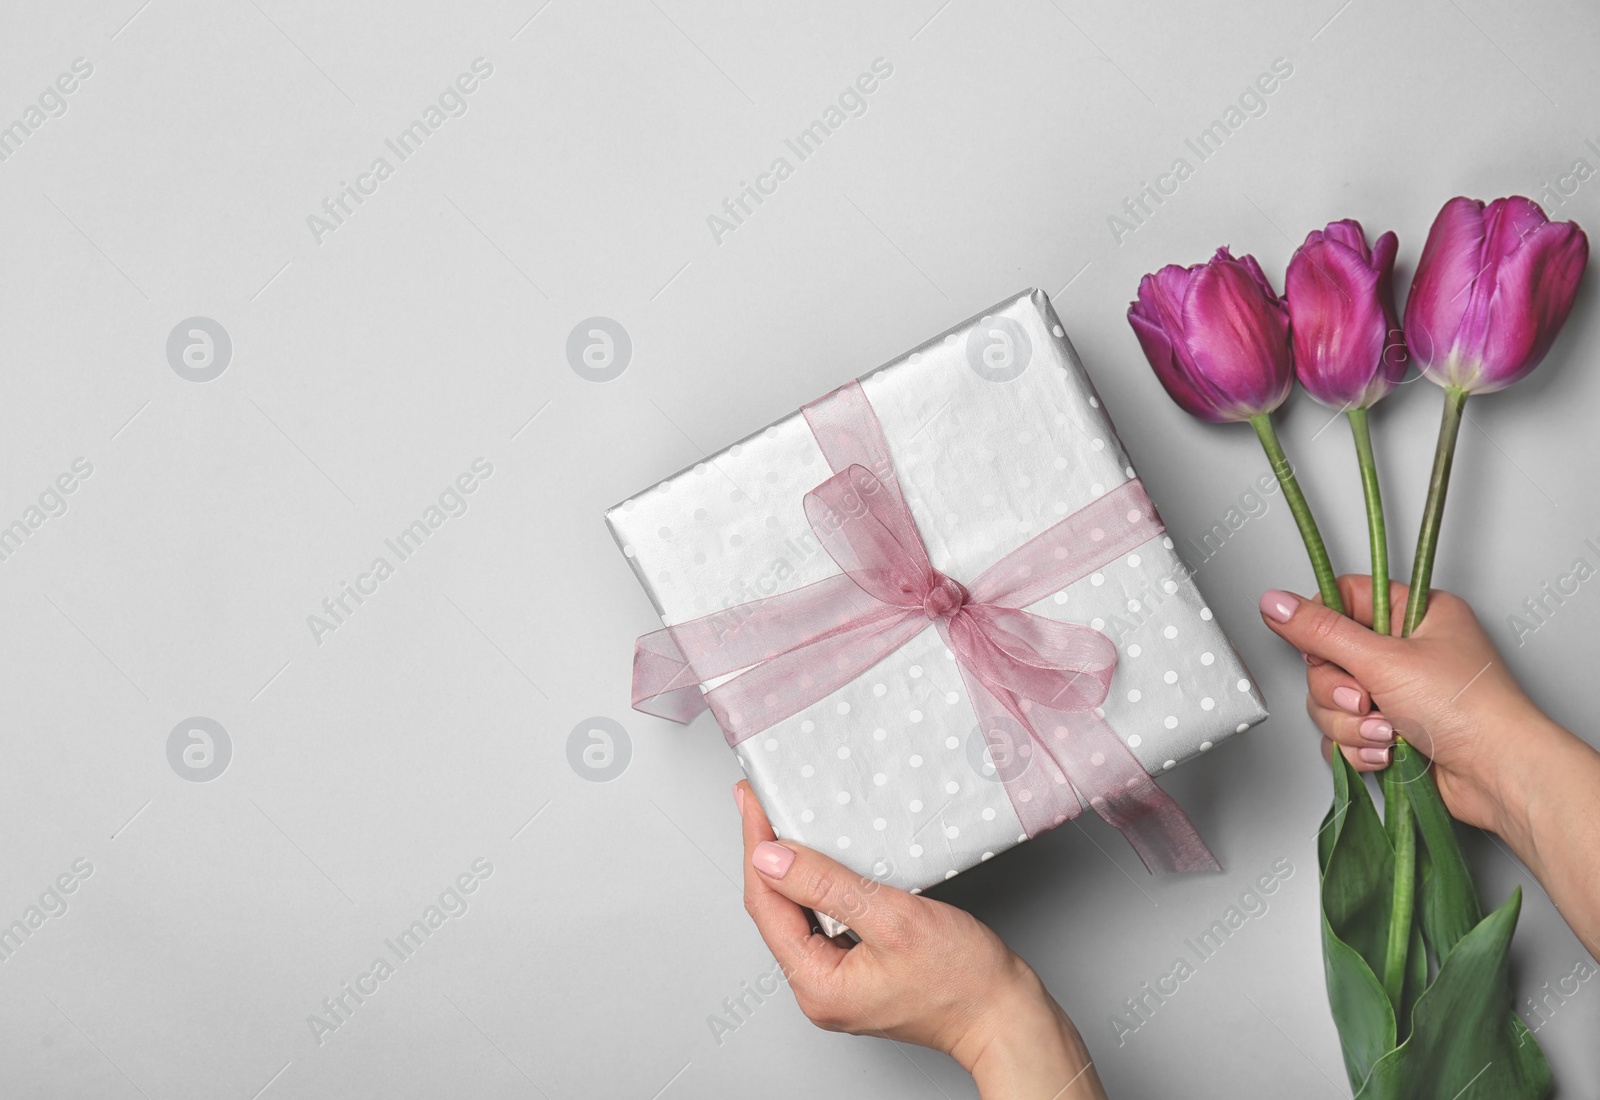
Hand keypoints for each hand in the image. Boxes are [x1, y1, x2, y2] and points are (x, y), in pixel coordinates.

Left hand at [736, 779, 1106, 1098]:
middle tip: (760, 802)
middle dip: (766, 854)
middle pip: (775, 910)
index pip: (765, 904)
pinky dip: (820, 889)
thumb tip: (770, 858)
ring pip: (798, 916)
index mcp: (816, 984)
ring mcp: (836, 985)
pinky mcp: (857, 974)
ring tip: (784, 822)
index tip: (751, 801)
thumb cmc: (963, 978)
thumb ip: (826, 886)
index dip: (755, 846)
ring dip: (792, 870)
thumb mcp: (892, 917)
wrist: (1005, 1016)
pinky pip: (824, 924)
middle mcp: (817, 990)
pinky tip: (823, 862)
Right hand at [1256, 575, 1555, 833]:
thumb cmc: (1468, 709)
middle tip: (1366, 698)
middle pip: (1327, 659)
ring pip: (1331, 702)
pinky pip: (1343, 736)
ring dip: (1351, 724)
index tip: (1322, 647)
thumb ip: (1320, 632)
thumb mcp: (1384, 660)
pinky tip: (1387, 752)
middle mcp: (1404, 651)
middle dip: (1340, 690)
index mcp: (1415, 614)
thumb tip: (1276, 603)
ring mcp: (1396, 694)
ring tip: (1387, 731)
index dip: (1322, 624)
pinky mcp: (1389, 733)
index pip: (1344, 598)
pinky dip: (1358, 748)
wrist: (1499, 777)